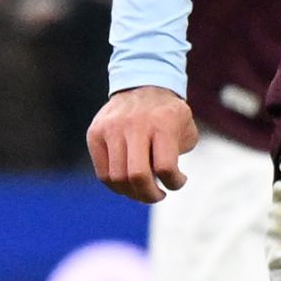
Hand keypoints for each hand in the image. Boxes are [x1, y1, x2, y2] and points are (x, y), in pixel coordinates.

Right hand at [86, 85, 198, 201]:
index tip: (179, 180)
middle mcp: (135, 124)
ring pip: (117, 178)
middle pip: (137, 176)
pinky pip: (102, 173)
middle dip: (149, 195)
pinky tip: (129, 183)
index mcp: (163, 122)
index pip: (165, 167)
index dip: (174, 183)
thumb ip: (180, 153)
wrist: (142, 85)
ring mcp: (111, 128)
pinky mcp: (95, 133)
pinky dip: (117, 186)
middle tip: (158, 195)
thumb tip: (166, 180)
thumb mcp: (186, 128)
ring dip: (132, 193)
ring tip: (143, 191)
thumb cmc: (168, 115)